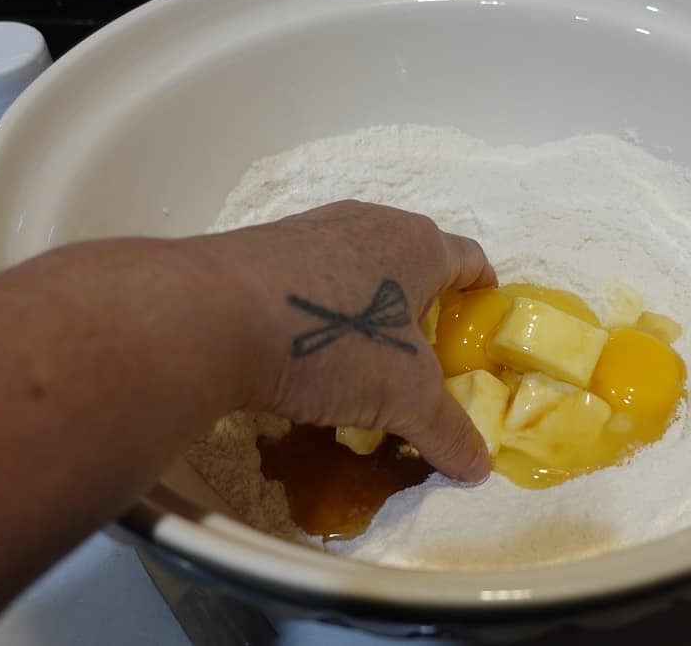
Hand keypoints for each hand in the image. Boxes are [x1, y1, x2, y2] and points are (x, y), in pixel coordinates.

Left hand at [199, 200, 496, 481]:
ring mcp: (310, 229)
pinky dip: (320, 312)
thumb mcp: (403, 398)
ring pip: (358, 270)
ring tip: (360, 365)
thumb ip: (446, 430)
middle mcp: (367, 223)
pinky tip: (304, 357)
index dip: (482, 299)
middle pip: (412, 264)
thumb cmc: (333, 342)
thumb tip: (478, 468)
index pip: (471, 261)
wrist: (209, 317)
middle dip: (421, 311)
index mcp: (417, 243)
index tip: (477, 334)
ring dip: (366, 310)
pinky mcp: (262, 248)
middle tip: (420, 363)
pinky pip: (310, 280)